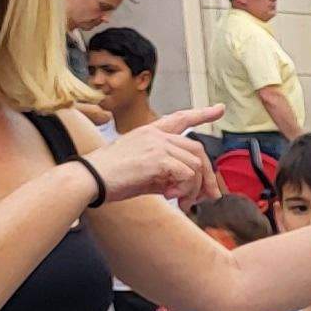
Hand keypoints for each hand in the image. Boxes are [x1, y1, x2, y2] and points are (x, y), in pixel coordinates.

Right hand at [88, 104, 227, 204]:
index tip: (220, 109)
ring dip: (193, 188)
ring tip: (181, 201)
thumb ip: (166, 173)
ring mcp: (157, 144)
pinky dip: (184, 189)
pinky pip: (187, 174)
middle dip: (208, 176)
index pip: (181, 118)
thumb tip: (187, 188)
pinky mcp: (157, 158)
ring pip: (195, 164)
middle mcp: (156, 134)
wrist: (90, 178)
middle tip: (210, 196)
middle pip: (198, 149)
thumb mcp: (143, 171)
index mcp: (150, 132)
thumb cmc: (111, 177)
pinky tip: (170, 197)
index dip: (202, 113)